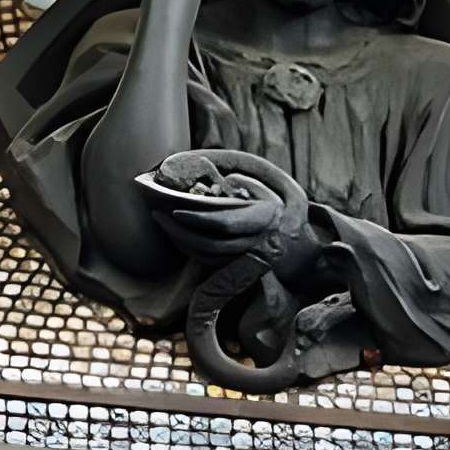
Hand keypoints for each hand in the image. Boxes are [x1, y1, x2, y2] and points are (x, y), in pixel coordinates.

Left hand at [154, 184, 287, 256]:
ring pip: (207, 257)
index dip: (197, 219)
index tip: (174, 211)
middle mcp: (255, 243)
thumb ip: (245, 184)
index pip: (224, 223)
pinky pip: (210, 263)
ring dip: (181, 243)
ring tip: (163, 224)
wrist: (291, 237)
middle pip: (210, 245)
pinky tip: (177, 237)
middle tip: (157, 215)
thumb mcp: (264, 190)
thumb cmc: (272, 206)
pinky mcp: (239, 268)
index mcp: (262, 220)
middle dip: (179, 232)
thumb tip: (224, 181)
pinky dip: (190, 251)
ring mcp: (247, 259)